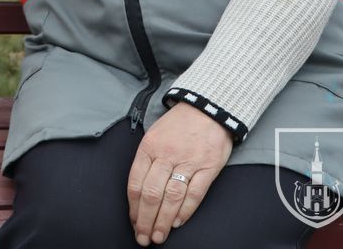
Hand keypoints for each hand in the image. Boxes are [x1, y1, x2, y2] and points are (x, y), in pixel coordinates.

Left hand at [127, 102, 233, 245]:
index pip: (136, 184)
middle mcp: (167, 155)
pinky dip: (186, 210)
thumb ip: (146, 160)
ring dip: (163, 221)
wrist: (208, 107)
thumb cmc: (178, 124)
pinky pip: (195, 193)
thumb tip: (138, 193)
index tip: (133, 223)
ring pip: (172, 197)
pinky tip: (177, 222)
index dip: (133, 208)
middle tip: (143, 238)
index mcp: (149, 147)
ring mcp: (189, 161)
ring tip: (158, 236)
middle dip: (145, 220)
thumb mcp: (154, 135)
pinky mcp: (208, 167)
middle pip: (152, 194)